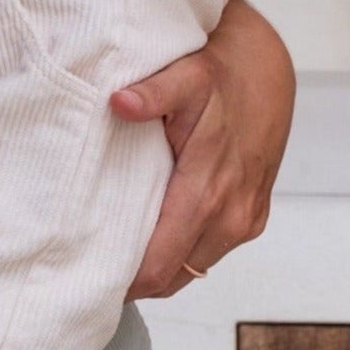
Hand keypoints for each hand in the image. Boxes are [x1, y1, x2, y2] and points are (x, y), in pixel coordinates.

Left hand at [113, 0, 293, 296]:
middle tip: (90, 267)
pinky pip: (207, 252)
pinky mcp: (251, 218)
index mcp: (208, 193)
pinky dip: (180, 252)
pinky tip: (152, 236)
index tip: (86, 275)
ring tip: (115, 253)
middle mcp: (231, 216)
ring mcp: (245, 221)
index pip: (160, 265)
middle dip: (133, 279)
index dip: (122, 279)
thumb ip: (153, 93)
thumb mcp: (184, 76)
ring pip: (190, 269)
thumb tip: (119, 102)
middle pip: (171, 277)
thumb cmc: (217, 76)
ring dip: (158, 267)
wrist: (264, 70)